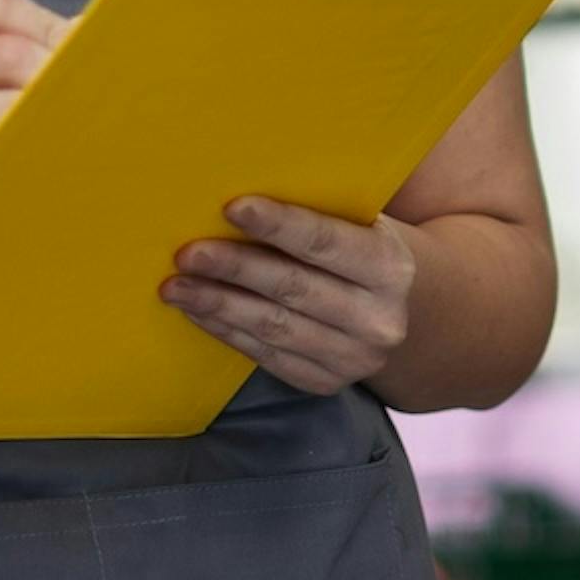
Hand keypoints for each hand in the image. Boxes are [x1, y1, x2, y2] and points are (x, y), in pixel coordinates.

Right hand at [0, 0, 68, 252]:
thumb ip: (28, 56)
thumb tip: (89, 35)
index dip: (46, 27)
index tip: (76, 58)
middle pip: (8, 51)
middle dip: (56, 76)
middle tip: (85, 103)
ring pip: (6, 103)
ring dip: (50, 118)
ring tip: (70, 132)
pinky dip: (33, 154)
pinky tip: (47, 161)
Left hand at [165, 198, 415, 394]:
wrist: (403, 312)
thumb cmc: (361, 250)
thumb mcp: (362, 225)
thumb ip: (321, 213)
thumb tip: (242, 197)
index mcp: (390, 267)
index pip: (326, 243)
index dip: (279, 225)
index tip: (232, 207)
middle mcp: (377, 318)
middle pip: (293, 288)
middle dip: (235, 268)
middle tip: (187, 254)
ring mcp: (353, 357)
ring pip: (273, 327)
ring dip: (218, 305)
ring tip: (176, 287)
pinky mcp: (326, 382)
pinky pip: (266, 355)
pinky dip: (227, 331)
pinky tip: (198, 312)